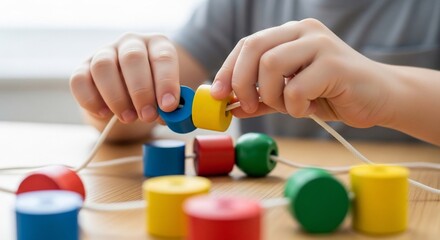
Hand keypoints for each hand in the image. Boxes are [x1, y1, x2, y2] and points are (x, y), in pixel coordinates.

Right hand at [70, 33, 179, 123]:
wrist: (131, 95)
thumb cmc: (154, 93)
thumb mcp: (166, 95)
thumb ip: (168, 104)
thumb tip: (168, 116)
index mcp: (157, 45)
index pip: (163, 57)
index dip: (166, 82)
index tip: (168, 106)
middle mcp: (131, 43)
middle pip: (132, 58)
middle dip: (141, 91)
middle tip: (147, 115)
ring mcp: (105, 52)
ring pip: (103, 66)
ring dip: (116, 97)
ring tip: (128, 118)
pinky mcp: (83, 67)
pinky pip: (79, 80)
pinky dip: (90, 100)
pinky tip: (105, 113)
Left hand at [211, 18, 394, 127]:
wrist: (379, 97)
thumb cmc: (332, 94)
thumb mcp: (289, 96)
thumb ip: (261, 97)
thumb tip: (230, 105)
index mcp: (290, 33)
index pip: (247, 44)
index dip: (228, 69)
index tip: (218, 94)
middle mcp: (303, 31)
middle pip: (254, 48)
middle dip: (242, 82)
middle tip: (247, 105)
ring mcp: (320, 43)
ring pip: (271, 65)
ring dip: (272, 96)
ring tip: (289, 107)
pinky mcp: (335, 63)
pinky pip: (296, 88)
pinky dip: (294, 106)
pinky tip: (307, 109)